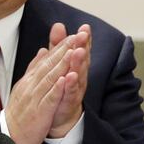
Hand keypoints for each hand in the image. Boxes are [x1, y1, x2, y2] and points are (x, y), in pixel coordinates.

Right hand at [5, 32, 78, 143]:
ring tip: (74, 51)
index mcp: (30, 79)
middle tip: (78, 36)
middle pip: (50, 64)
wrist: (9, 134)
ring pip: (50, 78)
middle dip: (65, 49)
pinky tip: (64, 79)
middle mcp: (32, 85)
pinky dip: (56, 88)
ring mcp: (35, 97)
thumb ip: (34, 68)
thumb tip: (43, 50)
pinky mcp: (40, 111)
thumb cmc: (19, 112)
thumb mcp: (25, 85)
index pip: (47, 59)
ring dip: (62, 64)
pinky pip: (49, 98)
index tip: (73, 35)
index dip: (61, 46)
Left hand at [48, 23, 90, 137]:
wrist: (59, 117)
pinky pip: (70, 93)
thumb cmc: (61, 88)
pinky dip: (70, 85)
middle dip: (83, 46)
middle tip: (84, 35)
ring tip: (79, 51)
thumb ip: (58, 45)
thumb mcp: (58, 63)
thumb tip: (58, 25)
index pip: (80, 49)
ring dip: (78, 63)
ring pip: (78, 74)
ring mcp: (75, 90)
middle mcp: (79, 76)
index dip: (83, 39)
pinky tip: (69, 76)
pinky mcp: (69, 102)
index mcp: (75, 66)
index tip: (85, 27)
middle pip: (82, 59)